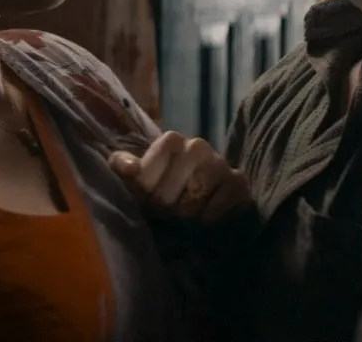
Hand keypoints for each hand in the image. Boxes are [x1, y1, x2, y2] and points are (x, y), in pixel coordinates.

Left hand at [108, 131, 249, 221]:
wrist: (203, 189)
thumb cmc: (165, 181)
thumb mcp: (139, 171)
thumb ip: (123, 165)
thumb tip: (130, 170)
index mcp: (171, 140)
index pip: (146, 175)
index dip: (143, 194)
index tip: (146, 200)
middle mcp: (197, 146)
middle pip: (167, 193)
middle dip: (162, 209)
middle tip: (164, 214)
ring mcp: (220, 163)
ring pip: (192, 203)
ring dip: (183, 218)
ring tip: (181, 218)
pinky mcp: (238, 182)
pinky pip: (215, 211)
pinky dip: (205, 221)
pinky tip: (202, 219)